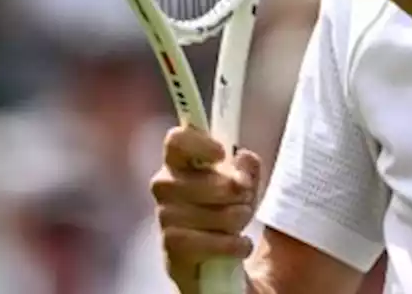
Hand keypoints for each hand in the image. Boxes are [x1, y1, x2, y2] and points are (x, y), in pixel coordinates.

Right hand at [151, 125, 262, 289]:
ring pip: (217, 213)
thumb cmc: (228, 217)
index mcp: (179, 163)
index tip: (223, 154)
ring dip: (239, 220)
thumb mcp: (245, 187)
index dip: (199, 144)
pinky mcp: (173, 253)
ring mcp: (165, 221)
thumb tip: (244, 158)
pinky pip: (213, 243)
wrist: (220, 270)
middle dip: (238, 193)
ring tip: (240, 226)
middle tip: (245, 199)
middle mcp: (165, 188)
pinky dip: (235, 246)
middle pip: (208, 181)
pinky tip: (239, 247)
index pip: (176, 141)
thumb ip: (247, 169)